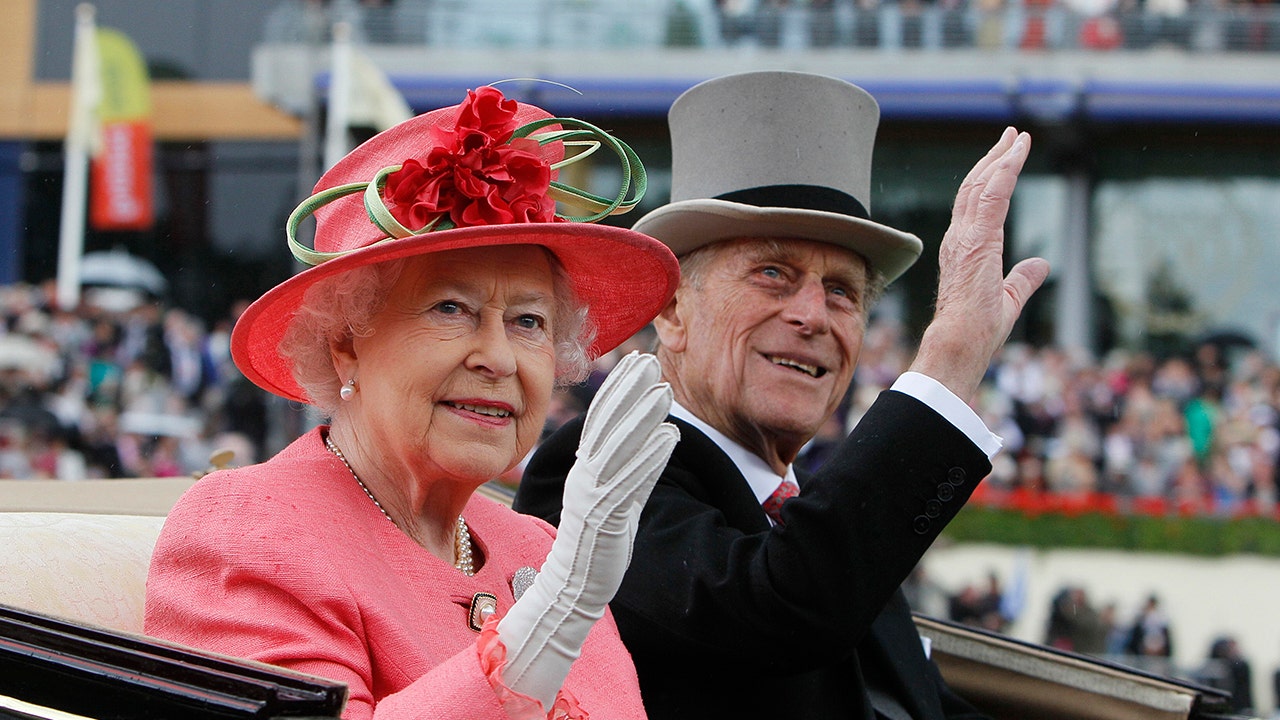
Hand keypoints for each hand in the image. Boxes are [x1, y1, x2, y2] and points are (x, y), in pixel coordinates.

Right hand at [497, 351, 677, 710]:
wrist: (573, 588)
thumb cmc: (597, 542)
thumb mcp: (615, 497)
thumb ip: (631, 467)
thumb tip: (656, 436)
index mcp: (584, 468)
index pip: (599, 419)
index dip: (618, 387)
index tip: (637, 360)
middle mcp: (585, 476)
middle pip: (607, 425)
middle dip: (629, 390)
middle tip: (651, 361)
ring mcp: (593, 496)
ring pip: (618, 448)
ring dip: (642, 417)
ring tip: (665, 391)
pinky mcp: (606, 518)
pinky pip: (630, 482)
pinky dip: (649, 458)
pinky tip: (669, 437)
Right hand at [910, 127, 1050, 402]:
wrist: (960, 343)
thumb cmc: (978, 330)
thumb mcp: (1008, 299)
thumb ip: (1023, 279)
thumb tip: (1040, 264)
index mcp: (964, 249)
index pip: (975, 204)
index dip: (991, 178)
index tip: (1006, 158)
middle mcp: (959, 237)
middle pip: (974, 187)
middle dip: (994, 159)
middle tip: (1011, 136)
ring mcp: (965, 237)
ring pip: (981, 185)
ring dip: (1001, 158)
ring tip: (1017, 137)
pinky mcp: (977, 240)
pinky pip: (991, 195)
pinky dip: (1005, 170)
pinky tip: (1017, 152)